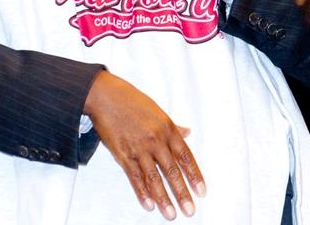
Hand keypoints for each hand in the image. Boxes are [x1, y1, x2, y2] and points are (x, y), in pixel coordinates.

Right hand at [85, 71, 204, 219]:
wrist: (107, 97)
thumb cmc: (133, 102)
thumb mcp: (158, 112)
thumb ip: (173, 127)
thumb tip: (187, 133)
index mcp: (168, 129)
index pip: (185, 157)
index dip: (194, 175)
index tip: (201, 192)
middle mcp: (156, 140)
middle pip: (172, 171)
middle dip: (182, 193)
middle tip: (189, 210)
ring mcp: (139, 148)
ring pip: (154, 178)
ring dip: (163, 198)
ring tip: (171, 214)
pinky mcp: (123, 154)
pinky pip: (134, 177)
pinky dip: (142, 192)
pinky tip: (149, 205)